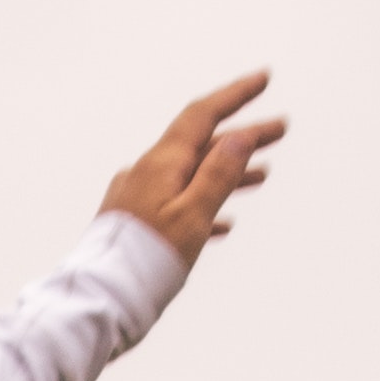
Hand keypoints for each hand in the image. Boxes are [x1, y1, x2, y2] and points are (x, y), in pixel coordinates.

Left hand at [102, 70, 285, 270]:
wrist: (100, 301)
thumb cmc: (145, 262)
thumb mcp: (193, 215)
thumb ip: (218, 175)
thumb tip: (239, 136)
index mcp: (161, 164)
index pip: (203, 115)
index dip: (235, 95)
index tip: (263, 79)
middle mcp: (147, 173)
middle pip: (202, 144)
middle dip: (242, 137)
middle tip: (280, 131)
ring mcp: (139, 198)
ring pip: (192, 175)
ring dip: (227, 172)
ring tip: (263, 176)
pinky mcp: (135, 225)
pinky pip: (177, 205)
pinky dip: (204, 206)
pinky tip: (224, 223)